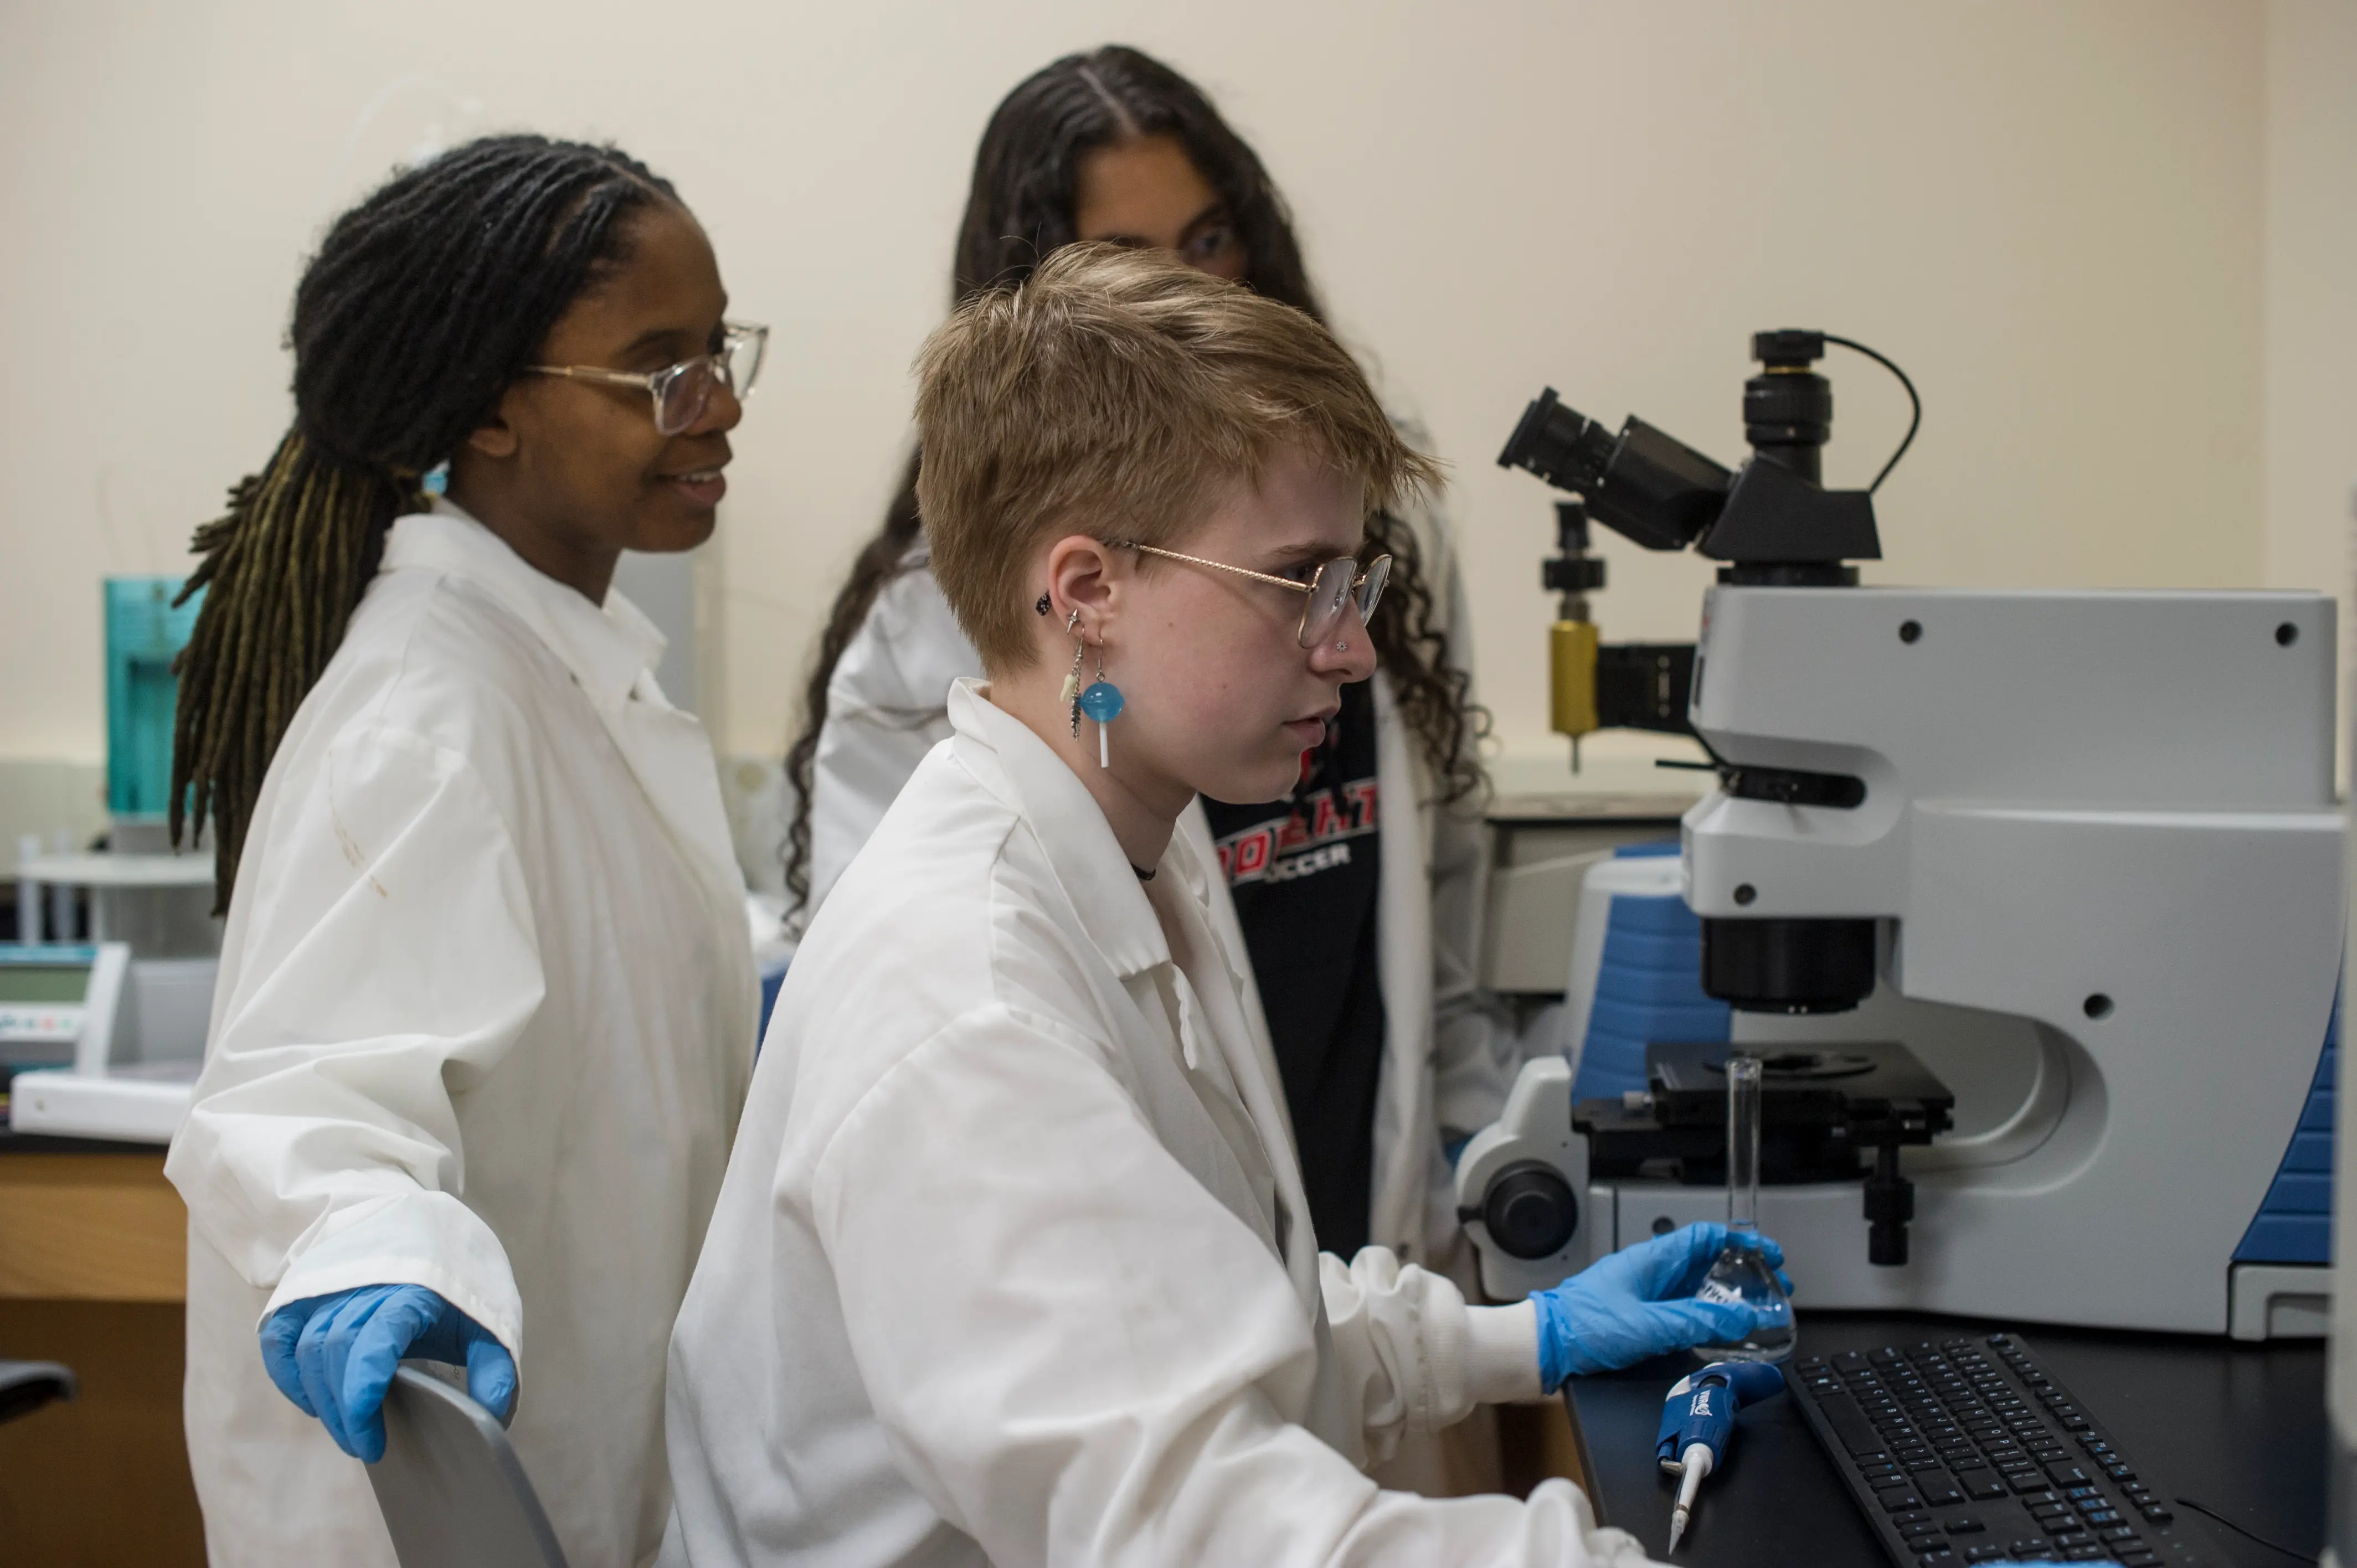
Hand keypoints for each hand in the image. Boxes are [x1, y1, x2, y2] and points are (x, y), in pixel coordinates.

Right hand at [259, 1284, 516, 1461]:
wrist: (429, 1232)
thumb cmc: (456, 1287)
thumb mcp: (487, 1322)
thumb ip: (494, 1367)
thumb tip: (491, 1413)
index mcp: (411, 1291)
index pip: (374, 1340)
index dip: (363, 1390)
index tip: (371, 1438)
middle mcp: (364, 1285)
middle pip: (336, 1350)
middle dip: (345, 1410)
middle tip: (366, 1447)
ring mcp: (330, 1287)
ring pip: (308, 1348)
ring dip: (322, 1399)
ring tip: (349, 1432)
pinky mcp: (306, 1295)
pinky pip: (281, 1337)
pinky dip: (287, 1374)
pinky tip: (312, 1402)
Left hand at [1532, 1222, 1791, 1388]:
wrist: (1541, 1350)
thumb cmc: (1580, 1328)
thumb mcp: (1649, 1325)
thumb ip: (1698, 1321)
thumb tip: (1742, 1318)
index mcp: (1651, 1260)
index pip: (1705, 1237)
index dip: (1740, 1240)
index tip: (1769, 1253)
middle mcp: (1649, 1273)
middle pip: (1705, 1261)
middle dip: (1742, 1270)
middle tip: (1773, 1284)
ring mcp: (1643, 1296)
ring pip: (1695, 1287)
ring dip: (1727, 1295)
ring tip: (1756, 1309)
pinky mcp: (1637, 1319)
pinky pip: (1681, 1311)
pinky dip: (1706, 1316)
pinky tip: (1720, 1332)